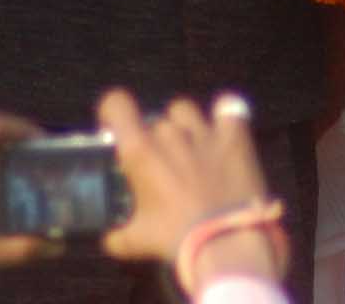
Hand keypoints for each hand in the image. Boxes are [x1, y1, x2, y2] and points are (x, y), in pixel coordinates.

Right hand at [98, 88, 283, 285]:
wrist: (224, 241)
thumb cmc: (176, 237)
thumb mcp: (138, 241)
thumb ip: (118, 235)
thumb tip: (110, 239)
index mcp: (140, 150)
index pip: (116, 104)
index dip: (113, 111)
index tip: (116, 127)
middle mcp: (169, 132)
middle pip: (154, 121)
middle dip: (154, 140)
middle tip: (160, 166)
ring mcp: (203, 130)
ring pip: (185, 111)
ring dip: (183, 125)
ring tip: (190, 149)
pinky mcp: (234, 135)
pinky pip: (228, 107)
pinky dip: (224, 115)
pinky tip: (224, 130)